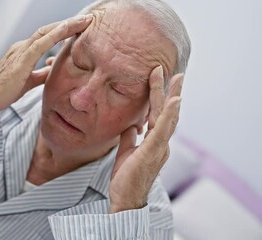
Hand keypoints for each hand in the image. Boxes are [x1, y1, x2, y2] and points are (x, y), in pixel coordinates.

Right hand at [0, 14, 93, 121]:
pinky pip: (40, 44)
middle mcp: (23, 47)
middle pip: (49, 30)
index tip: (81, 28)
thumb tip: (54, 71)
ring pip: (46, 32)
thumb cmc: (3, 91)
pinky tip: (66, 30)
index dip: (65, 31)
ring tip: (83, 21)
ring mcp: (21, 51)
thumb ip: (41, 74)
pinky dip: (54, 35)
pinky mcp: (20, 60)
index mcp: (25, 52)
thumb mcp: (28, 81)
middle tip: (88, 19)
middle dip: (70, 24)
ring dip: (66, 26)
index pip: (48, 37)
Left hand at [109, 66, 183, 211]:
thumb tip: (131, 126)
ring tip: (176, 80)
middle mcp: (160, 144)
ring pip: (167, 118)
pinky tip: (172, 101)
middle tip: (176, 73)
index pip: (158, 116)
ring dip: (171, 97)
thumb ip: (129, 138)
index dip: (160, 99)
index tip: (160, 81)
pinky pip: (161, 130)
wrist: (125, 199)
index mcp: (154, 143)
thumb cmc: (126, 179)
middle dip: (171, 92)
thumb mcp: (126, 152)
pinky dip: (168, 115)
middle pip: (167, 114)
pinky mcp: (153, 152)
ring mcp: (159, 148)